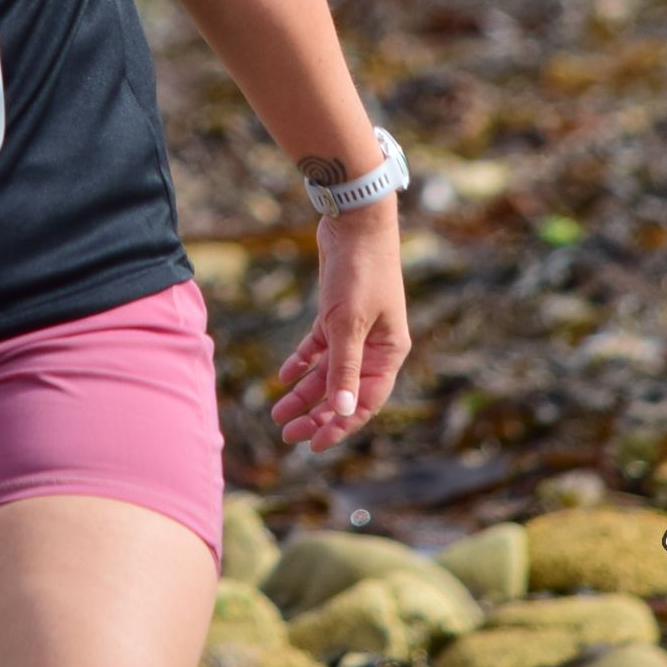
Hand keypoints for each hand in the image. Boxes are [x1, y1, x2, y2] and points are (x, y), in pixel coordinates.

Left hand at [270, 201, 411, 453]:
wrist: (355, 222)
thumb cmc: (360, 272)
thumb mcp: (349, 324)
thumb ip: (344, 368)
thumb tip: (343, 413)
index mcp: (390, 354)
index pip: (365, 402)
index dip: (340, 426)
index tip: (313, 445)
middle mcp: (375, 346)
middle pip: (344, 391)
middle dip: (316, 414)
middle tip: (287, 433)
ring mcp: (355, 330)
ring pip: (327, 371)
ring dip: (304, 392)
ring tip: (277, 412)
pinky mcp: (336, 313)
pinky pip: (319, 347)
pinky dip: (301, 362)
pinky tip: (282, 377)